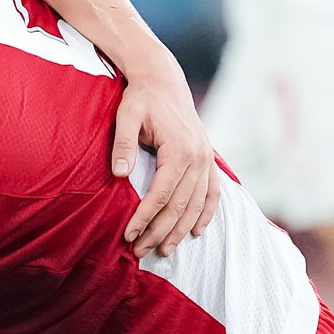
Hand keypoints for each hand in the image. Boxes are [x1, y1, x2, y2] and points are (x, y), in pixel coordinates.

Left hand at [114, 49, 219, 257]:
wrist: (163, 80)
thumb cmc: (141, 99)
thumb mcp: (126, 115)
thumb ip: (123, 144)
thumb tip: (120, 174)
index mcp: (179, 149)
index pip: (161, 195)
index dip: (145, 218)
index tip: (128, 236)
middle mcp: (198, 157)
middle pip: (179, 206)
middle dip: (159, 232)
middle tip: (141, 252)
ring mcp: (207, 160)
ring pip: (195, 205)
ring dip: (181, 230)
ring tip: (165, 250)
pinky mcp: (209, 160)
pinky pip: (213, 193)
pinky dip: (207, 214)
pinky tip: (197, 232)